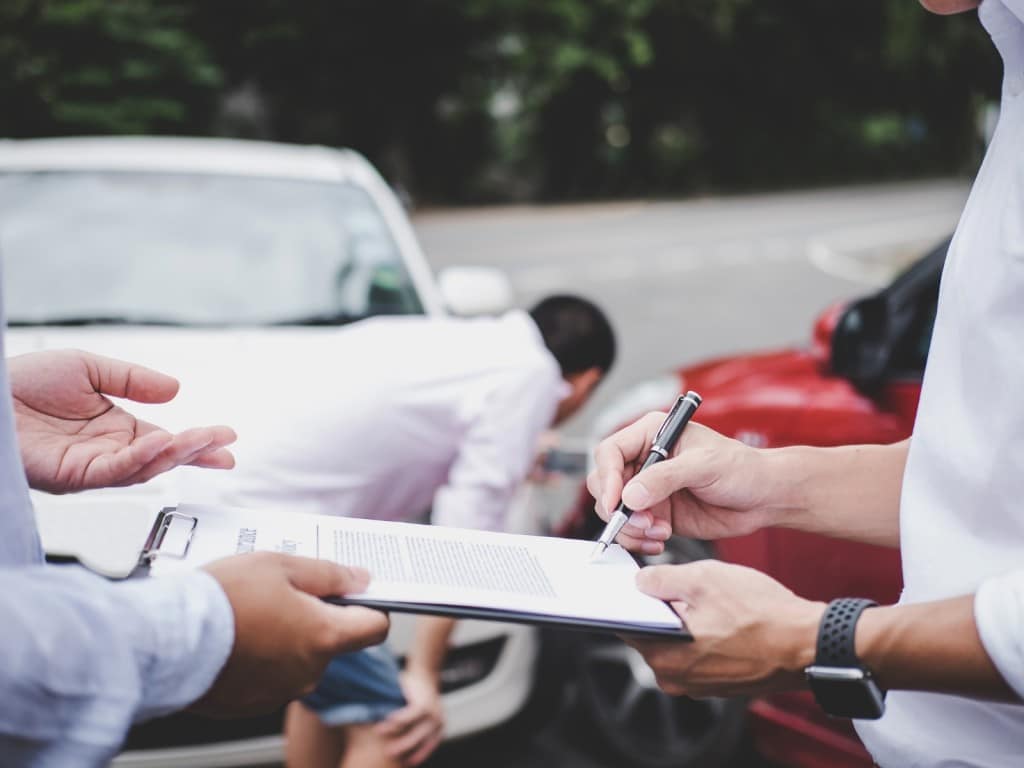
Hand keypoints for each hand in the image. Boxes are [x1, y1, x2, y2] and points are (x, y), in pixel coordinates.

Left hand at [8, 349, 235, 492]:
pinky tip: (161, 445)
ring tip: (204, 440)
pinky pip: (115, 471)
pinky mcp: (72, 476)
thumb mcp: (88, 368)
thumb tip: (175, 390)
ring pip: (144, 469)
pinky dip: (141, 459)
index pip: (165, 440)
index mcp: (114, 430)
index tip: (226, 438)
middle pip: (162, 459)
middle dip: (197, 452)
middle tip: (226, 447)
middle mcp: (107, 452)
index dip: (197, 441)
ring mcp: (91, 467)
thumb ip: (133, 380)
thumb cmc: (21, 383)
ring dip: (177, 455)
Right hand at [195, 552, 389, 715]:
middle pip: (332, 641)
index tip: (355, 592)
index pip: (376, 627)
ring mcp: (279, 692)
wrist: (165, 641)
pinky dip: (261, 659)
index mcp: (324, 637)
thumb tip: (362, 579)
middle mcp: (309, 672)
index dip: (371, 606)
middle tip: (283, 592)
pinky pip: (269, 676)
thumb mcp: (281, 566)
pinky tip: (236, 637)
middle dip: (316, 616)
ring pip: (299, 658)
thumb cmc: (223, 598)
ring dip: (286, 637)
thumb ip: (329, 574)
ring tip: (252, 612)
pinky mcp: (250, 704)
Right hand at [376, 668, 444, 765]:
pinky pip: (409, 716)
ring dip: (394, 733)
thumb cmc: (418, 696)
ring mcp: (432, 713)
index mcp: (439, 728)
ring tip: (378, 732)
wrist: (425, 672)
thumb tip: (397, 743)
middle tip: (388, 753)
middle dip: (403, 748)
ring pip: (412, 730)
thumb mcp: (420, 714)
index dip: (416, 756)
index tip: (404, 763)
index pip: (427, 747)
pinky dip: (397, 719)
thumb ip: (413, 727)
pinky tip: (386, 718)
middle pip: (418, 741)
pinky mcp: (424, 704)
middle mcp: (438, 722)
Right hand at [587, 413, 782, 554]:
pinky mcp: (656, 514)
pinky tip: (661, 541)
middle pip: (605, 484)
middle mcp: (645, 461)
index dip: (608, 477)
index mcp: (651, 435)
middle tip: (643, 522)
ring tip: (659, 532)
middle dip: (618, 508)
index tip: (617, 502)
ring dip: (631, 528)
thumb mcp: (704, 465)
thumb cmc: (742, 468)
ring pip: (615, 511)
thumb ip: (666, 478)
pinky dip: (639, 540)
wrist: (764, 498)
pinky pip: (632, 530)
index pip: (610, 453)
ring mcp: (648, 489)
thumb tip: (630, 496)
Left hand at [626, 561, 823, 697]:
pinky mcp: (718, 684)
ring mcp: (698, 685)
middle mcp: (675, 678)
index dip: (630, 600)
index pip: (626, 625)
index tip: (637, 583)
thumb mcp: (704, 578)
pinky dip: (704, 635)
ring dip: (685, 621)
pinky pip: (698, 654)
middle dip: (661, 608)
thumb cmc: (761, 613)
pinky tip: (724, 617)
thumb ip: (662, 579)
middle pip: (651, 634)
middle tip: (683, 586)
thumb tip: (640, 582)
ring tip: (711, 601)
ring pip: (676, 642)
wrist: (808, 643)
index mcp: (663, 655)